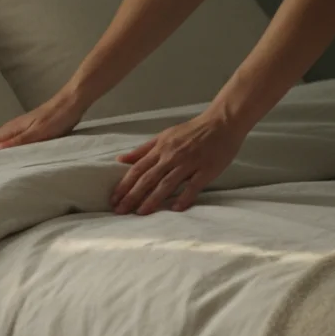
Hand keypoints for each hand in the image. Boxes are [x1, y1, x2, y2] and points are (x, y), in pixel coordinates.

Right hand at [0, 91, 88, 148]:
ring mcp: (21, 130)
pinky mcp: (31, 132)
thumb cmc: (57, 117)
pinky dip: (10, 152)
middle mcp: (13, 129)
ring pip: (3, 144)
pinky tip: (13, 161)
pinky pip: (14, 144)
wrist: (72, 102)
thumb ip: (20, 141)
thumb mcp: (39, 132)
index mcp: (11, 129)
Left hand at [111, 112, 247, 214]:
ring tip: (141, 213)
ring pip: (167, 183)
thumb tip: (120, 159)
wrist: (221, 123)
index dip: (124, 185)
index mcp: (160, 148)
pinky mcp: (206, 170)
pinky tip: (175, 209)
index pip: (137, 169)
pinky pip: (193, 186)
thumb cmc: (191, 131)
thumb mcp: (163, 136)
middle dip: (132, 195)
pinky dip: (184, 197)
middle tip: (120, 211)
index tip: (113, 199)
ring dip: (153, 199)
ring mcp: (189, 163)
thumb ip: (142, 150)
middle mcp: (171, 156)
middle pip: (148, 178)